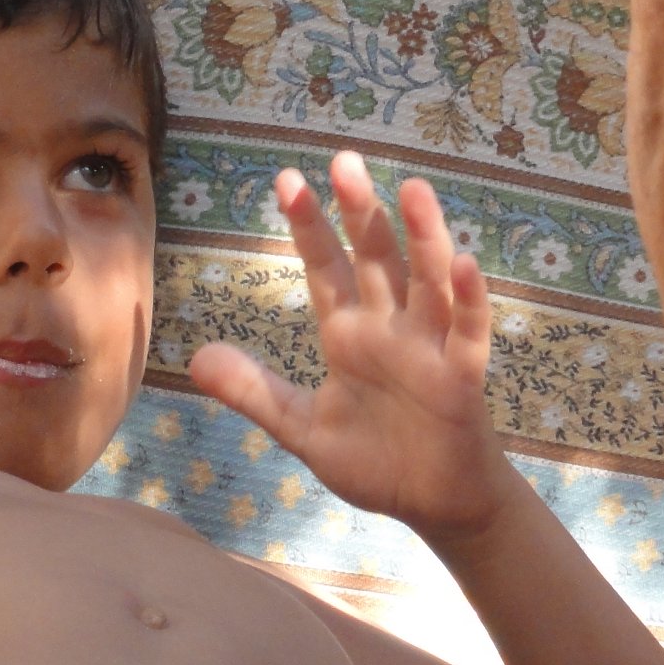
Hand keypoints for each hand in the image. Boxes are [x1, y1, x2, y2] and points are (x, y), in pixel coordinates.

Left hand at [186, 150, 513, 538]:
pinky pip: (468, 333)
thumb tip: (194, 359)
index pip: (326, 268)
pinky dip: (469, 300)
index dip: (309, 226)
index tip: (286, 180)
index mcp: (349, 334)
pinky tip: (464, 264)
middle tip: (343, 161)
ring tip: (411, 189)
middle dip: (360, 212)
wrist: (432, 503)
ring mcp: (429, 348)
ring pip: (427, 282)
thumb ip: (254, 392)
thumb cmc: (375, 459)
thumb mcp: (301, 428)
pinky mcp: (461, 378)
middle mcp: (390, 328)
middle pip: (376, 258)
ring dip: (423, 236)